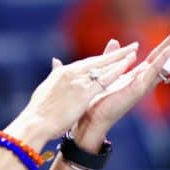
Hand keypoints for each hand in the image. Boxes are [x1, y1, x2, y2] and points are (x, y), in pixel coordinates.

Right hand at [20, 41, 138, 138]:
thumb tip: (55, 62)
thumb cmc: (38, 112)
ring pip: (103, 66)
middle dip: (114, 54)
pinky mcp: (84, 92)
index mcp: (61, 73)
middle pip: (97, 60)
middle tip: (130, 47)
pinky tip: (128, 66)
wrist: (35, 122)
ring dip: (120, 58)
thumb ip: (54, 75)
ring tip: (134, 52)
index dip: (100, 59)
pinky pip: (104, 79)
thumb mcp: (45, 89)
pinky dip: (117, 70)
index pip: (85, 64)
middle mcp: (71, 73)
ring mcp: (78, 81)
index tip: (111, 55)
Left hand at [82, 26, 169, 133]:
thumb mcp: (107, 72)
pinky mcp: (139, 89)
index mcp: (136, 75)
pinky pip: (154, 71)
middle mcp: (143, 79)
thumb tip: (115, 40)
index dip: (165, 43)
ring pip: (161, 63)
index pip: (155, 55)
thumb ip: (113, 57)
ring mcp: (143, 85)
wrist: (93, 118)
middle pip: (162, 58)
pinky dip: (163, 60)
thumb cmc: (99, 99)